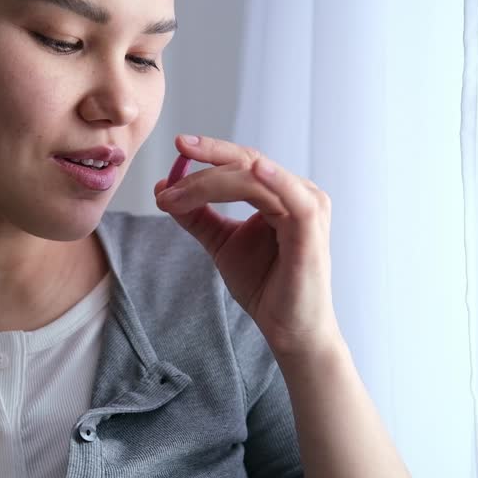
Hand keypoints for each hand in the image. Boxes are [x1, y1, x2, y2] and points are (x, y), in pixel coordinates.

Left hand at [155, 135, 339, 356]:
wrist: (286, 328)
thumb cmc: (263, 284)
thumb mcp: (220, 242)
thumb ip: (197, 215)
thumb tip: (164, 187)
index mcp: (278, 192)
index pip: (240, 163)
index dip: (209, 153)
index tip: (178, 148)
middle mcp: (297, 192)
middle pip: (247, 162)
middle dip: (208, 159)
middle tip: (177, 153)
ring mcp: (308, 208)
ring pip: (257, 178)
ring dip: (214, 181)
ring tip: (178, 194)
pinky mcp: (312, 230)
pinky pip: (295, 199)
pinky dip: (275, 181)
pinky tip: (255, 171)